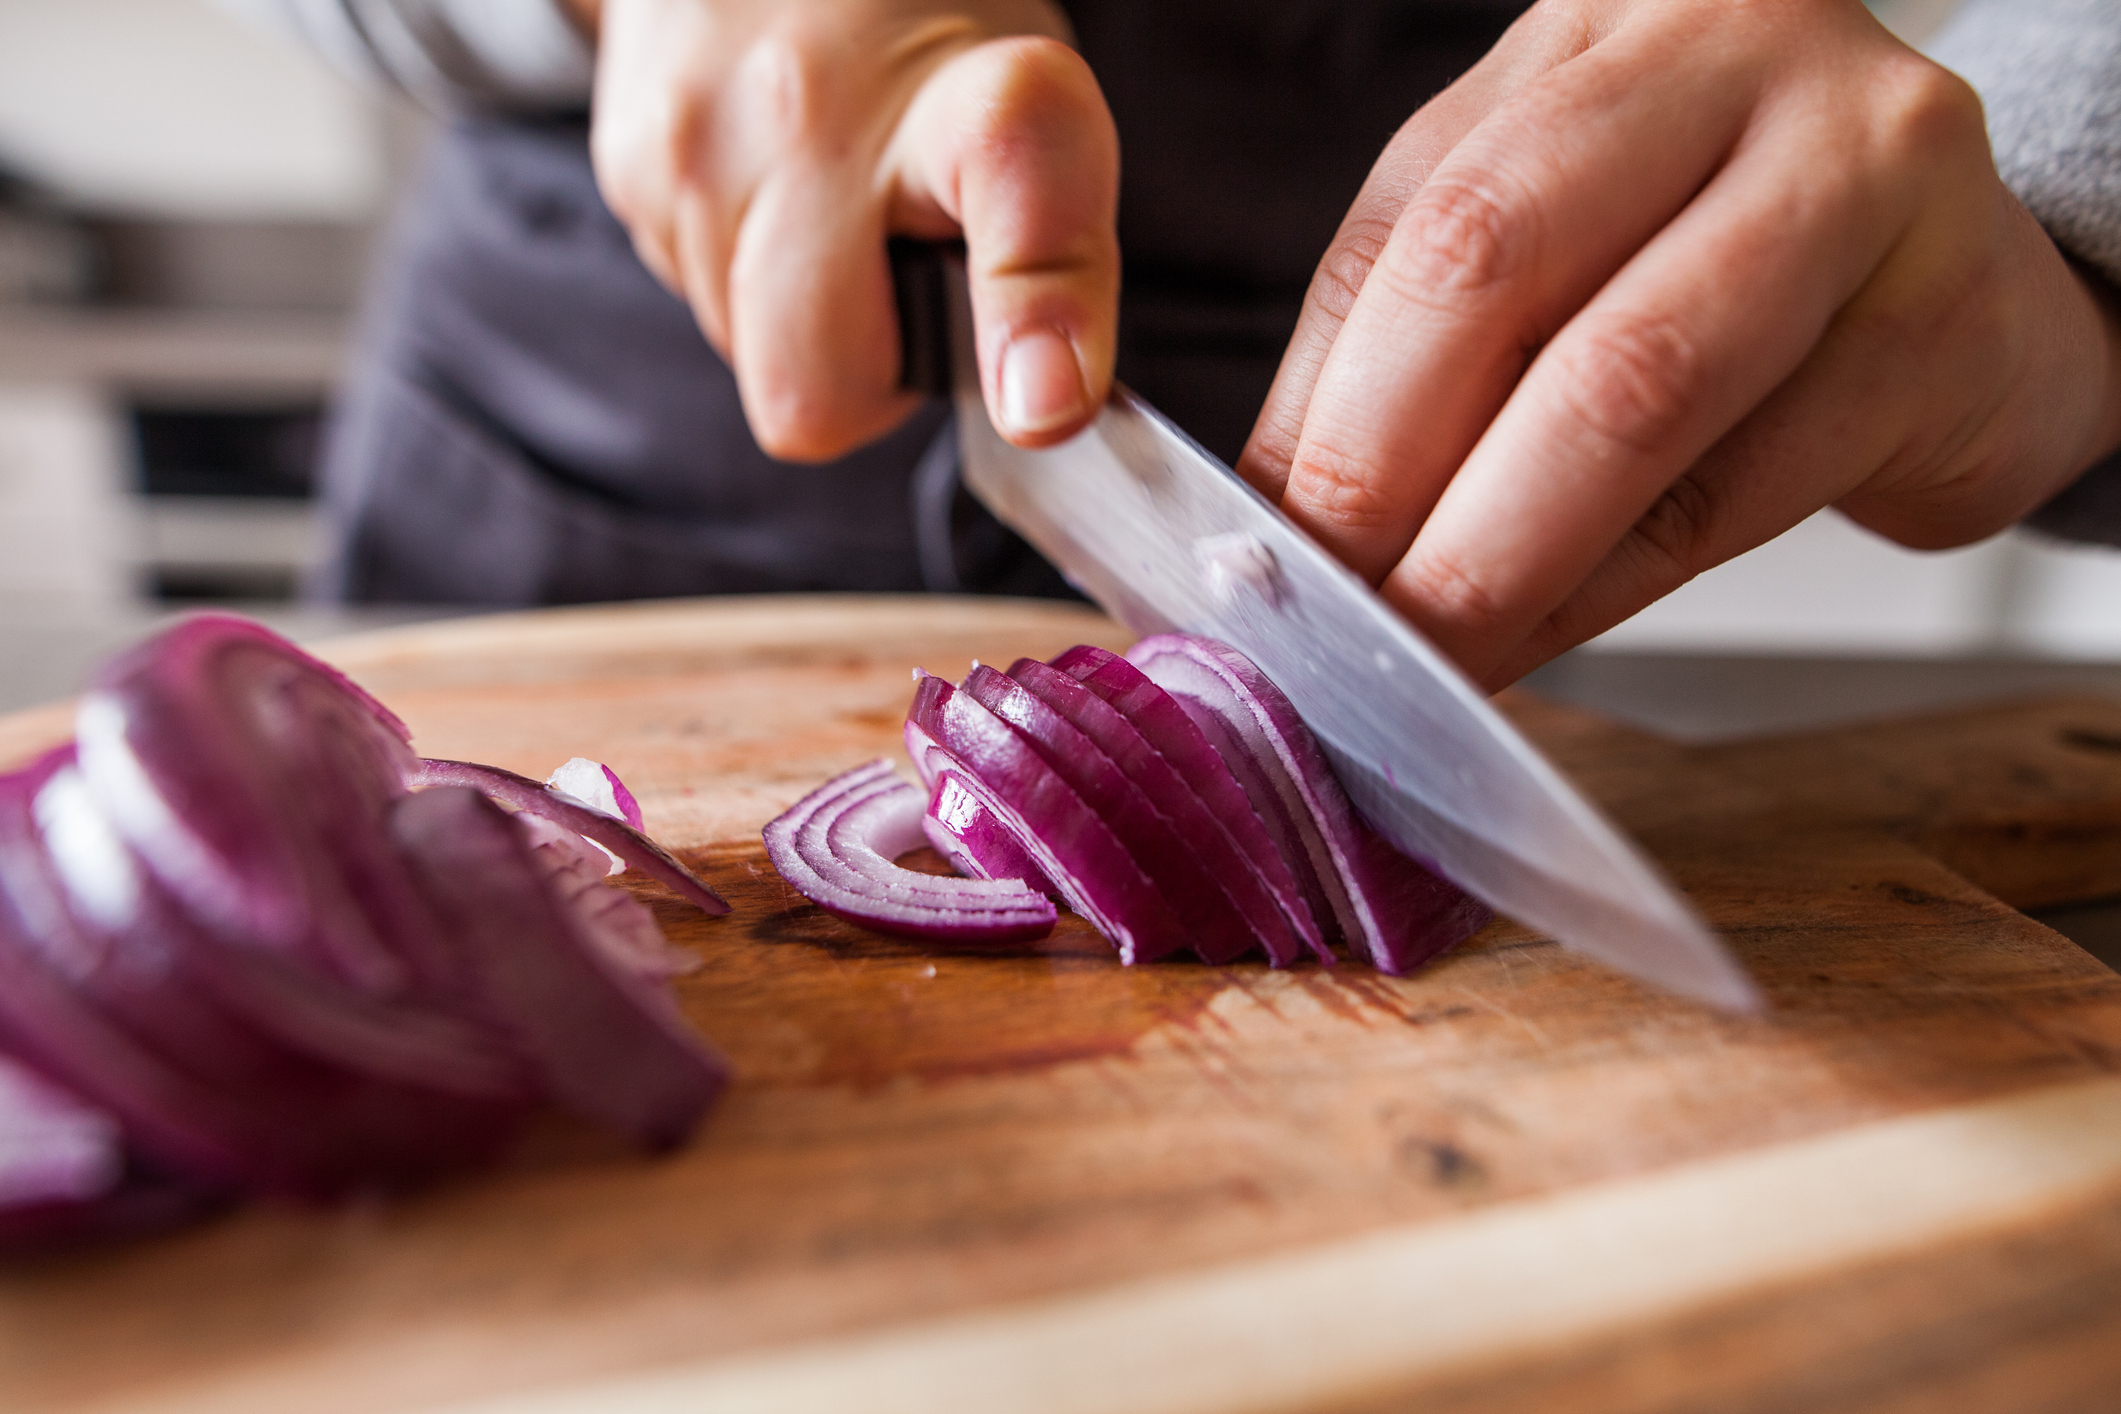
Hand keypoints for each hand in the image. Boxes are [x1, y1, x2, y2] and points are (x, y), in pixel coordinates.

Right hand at [583, 0, 1118, 459]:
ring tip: (836, 210)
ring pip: (749, 359)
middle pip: (816, 387)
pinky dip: (745, 277)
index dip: (1034, 312)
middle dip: (864, 381)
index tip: (1044, 404)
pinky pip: (701, 303)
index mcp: (969, 90)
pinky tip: (774, 190)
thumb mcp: (1037, 123)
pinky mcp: (629, 163)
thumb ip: (1051, 268)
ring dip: (802, 323)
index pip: (1011, 179)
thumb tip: (1038, 412)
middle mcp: (816, 108)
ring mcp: (698, 138)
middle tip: (906, 284)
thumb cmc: (927, 54)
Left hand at [1237, 0, 2120, 689]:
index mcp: (1590, 38)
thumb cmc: (1741, 275)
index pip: (1407, 225)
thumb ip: (1422, 348)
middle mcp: (1723, 57)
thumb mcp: (1567, 253)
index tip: (1248, 548)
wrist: (1983, 299)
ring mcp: (1855, 170)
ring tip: (1422, 654)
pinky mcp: (1939, 320)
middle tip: (1331, 615)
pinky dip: (1606, 588)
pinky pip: (1734, 488)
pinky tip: (1537, 643)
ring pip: (1622, 385)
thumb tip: (1277, 521)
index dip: (1311, 406)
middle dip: (1381, 474)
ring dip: (1493, 554)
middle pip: (1490, 265)